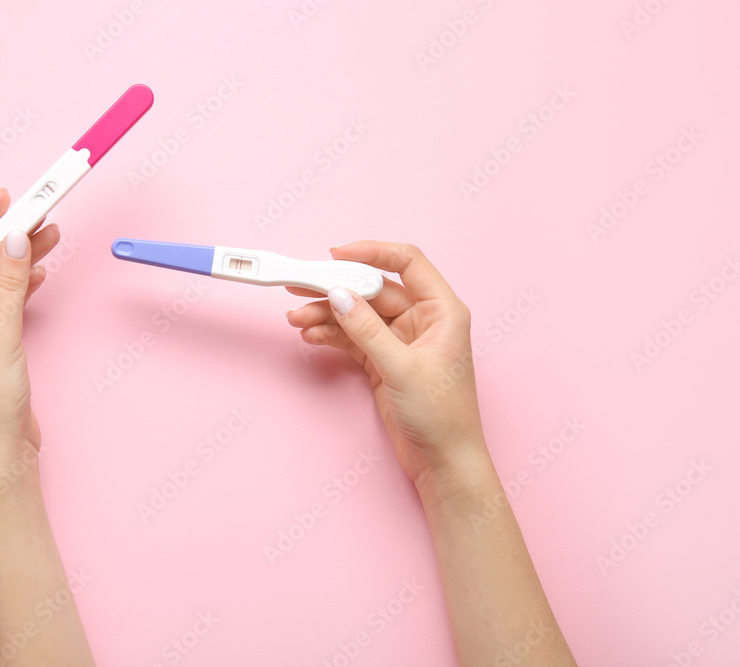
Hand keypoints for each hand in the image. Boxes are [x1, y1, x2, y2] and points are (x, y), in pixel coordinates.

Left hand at [0, 189, 60, 470]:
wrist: (1, 450)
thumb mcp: (1, 334)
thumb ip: (9, 283)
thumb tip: (16, 239)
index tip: (4, 197)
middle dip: (8, 240)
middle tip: (37, 213)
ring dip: (20, 260)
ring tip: (50, 234)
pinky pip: (4, 301)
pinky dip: (22, 285)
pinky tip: (40, 270)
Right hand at [286, 241, 487, 492]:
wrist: (443, 462)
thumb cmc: (442, 416)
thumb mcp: (401, 368)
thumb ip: (367, 330)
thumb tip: (339, 295)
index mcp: (442, 311)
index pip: (407, 263)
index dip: (372, 252)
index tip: (336, 254)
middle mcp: (423, 320)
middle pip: (373, 289)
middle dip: (337, 288)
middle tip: (301, 286)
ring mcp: (402, 340)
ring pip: (359, 314)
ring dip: (328, 315)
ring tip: (297, 319)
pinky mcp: (385, 360)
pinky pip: (354, 338)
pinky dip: (332, 335)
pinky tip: (312, 336)